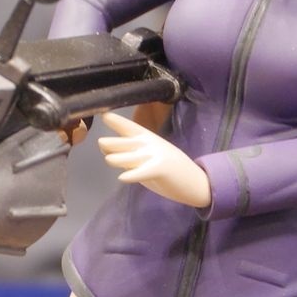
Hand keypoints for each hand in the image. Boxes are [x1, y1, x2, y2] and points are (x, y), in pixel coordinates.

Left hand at [96, 112, 210, 208]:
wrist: (196, 182)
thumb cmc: (170, 170)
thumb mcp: (148, 159)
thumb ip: (130, 155)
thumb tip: (107, 152)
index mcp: (148, 139)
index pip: (129, 128)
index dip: (116, 121)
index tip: (103, 114)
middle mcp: (151, 144)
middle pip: (127, 142)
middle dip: (113, 143)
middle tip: (100, 143)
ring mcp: (157, 155)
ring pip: (132, 156)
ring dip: (120, 158)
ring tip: (109, 160)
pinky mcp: (162, 169)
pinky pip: (144, 171)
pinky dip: (133, 174)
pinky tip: (123, 178)